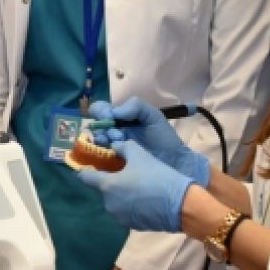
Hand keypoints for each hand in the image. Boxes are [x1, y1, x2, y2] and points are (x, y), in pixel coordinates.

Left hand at [75, 139, 191, 232]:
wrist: (179, 204)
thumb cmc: (156, 176)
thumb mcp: (139, 154)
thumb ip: (122, 147)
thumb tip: (114, 146)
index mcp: (107, 185)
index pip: (85, 178)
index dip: (85, 171)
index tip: (90, 167)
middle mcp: (109, 204)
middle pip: (104, 190)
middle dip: (113, 182)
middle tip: (129, 175)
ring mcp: (120, 217)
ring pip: (116, 202)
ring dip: (123, 195)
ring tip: (141, 188)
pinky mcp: (132, 226)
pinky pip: (127, 212)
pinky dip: (132, 206)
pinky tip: (147, 200)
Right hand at [87, 98, 209, 186]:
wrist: (174, 163)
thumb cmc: (164, 139)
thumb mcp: (153, 116)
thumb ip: (136, 106)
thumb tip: (114, 112)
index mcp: (121, 118)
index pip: (101, 109)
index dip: (101, 112)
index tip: (112, 118)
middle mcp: (113, 131)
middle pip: (95, 124)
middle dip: (103, 127)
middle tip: (118, 134)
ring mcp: (112, 148)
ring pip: (95, 140)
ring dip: (102, 139)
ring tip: (116, 144)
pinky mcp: (112, 163)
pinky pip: (98, 157)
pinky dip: (99, 153)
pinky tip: (111, 154)